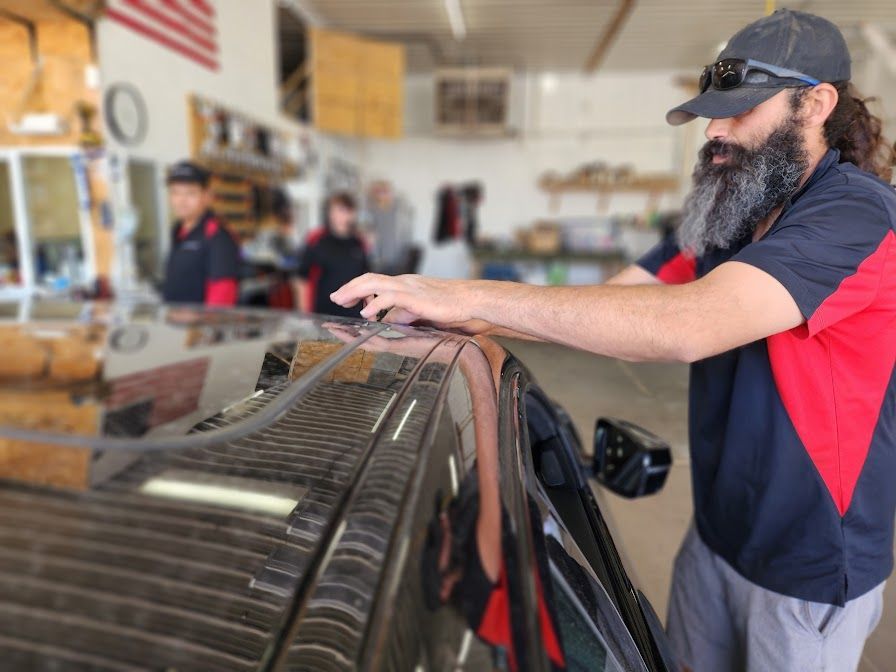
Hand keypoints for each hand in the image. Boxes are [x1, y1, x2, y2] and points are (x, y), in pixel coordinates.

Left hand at [330, 273, 475, 324]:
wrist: (470, 300)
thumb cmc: (451, 305)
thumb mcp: (422, 310)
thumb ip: (405, 312)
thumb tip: (393, 318)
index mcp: (405, 284)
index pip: (375, 281)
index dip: (356, 288)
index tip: (344, 296)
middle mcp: (404, 282)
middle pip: (368, 279)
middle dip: (349, 288)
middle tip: (335, 298)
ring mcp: (408, 287)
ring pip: (373, 283)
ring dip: (354, 292)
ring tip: (342, 301)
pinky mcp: (414, 297)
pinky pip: (389, 298)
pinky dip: (374, 304)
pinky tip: (366, 313)